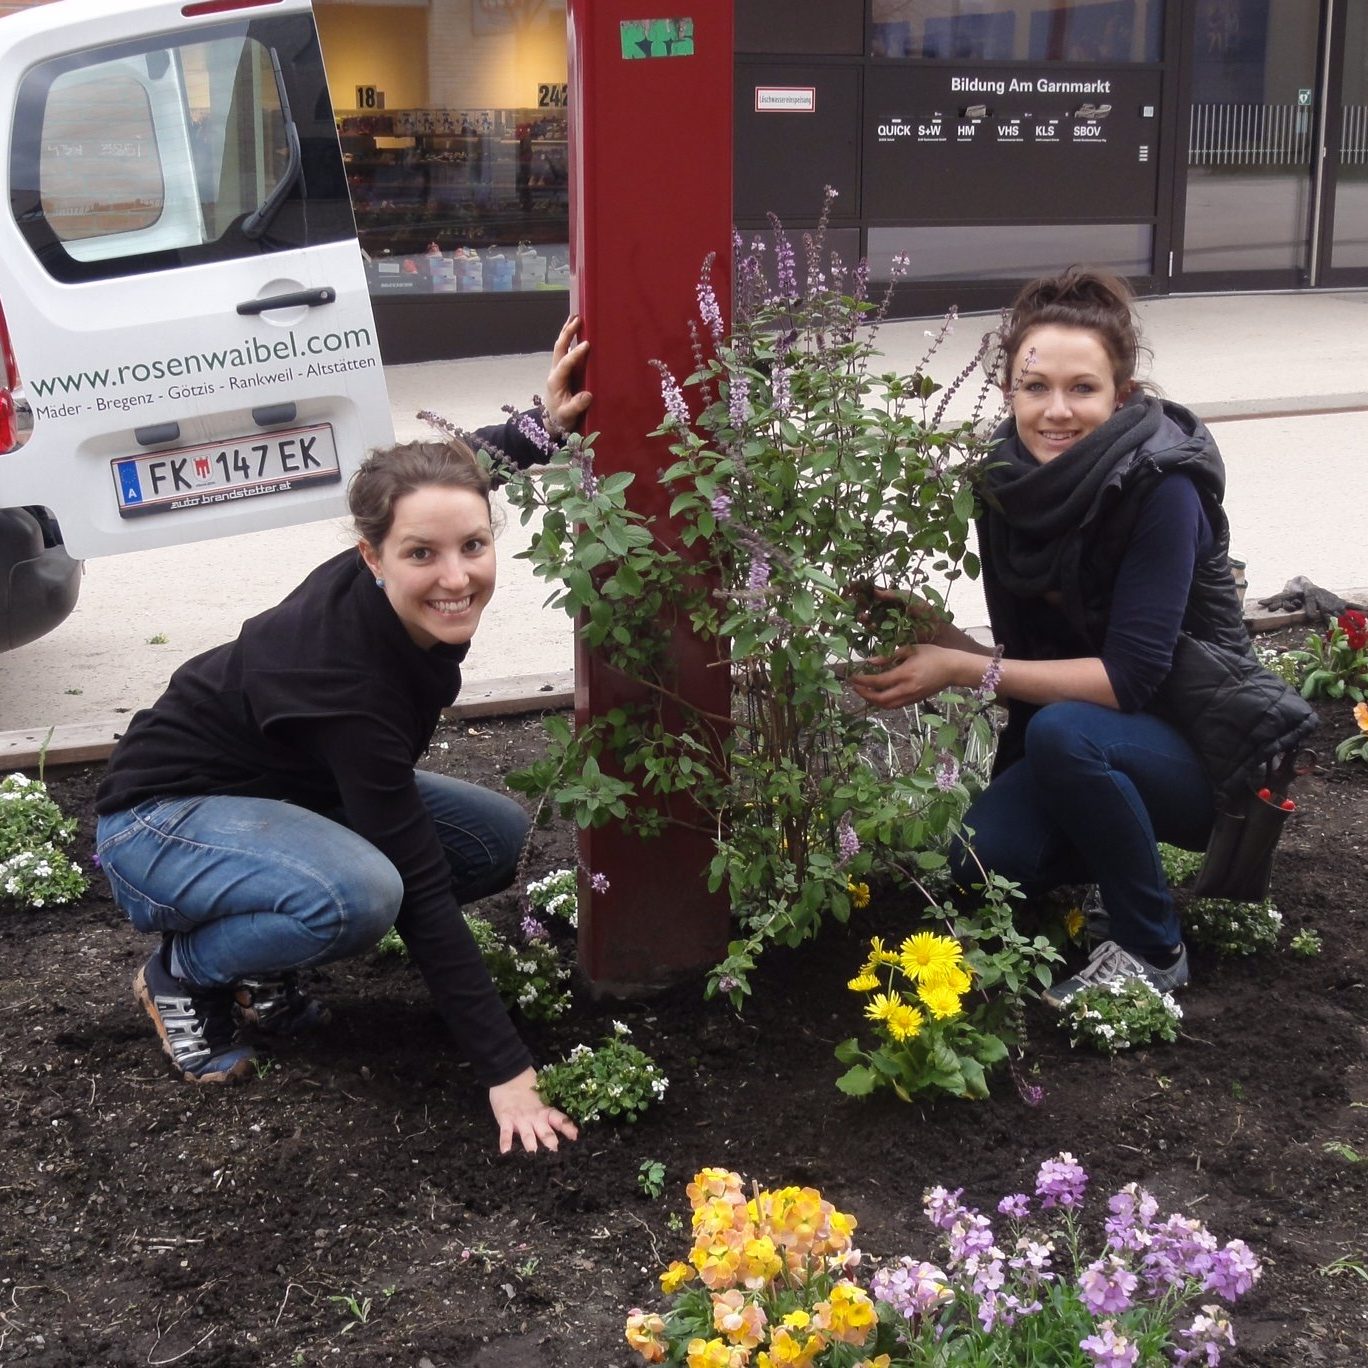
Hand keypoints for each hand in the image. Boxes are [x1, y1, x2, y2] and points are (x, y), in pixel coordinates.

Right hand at [489, 1066, 578, 1153]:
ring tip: (534, 1156)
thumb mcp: (541, 1097)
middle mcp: (535, 1117)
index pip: (561, 1121)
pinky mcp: (506, 1119)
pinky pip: (505, 1132)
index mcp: (546, 1111)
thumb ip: (547, 1110)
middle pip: (546, 1133)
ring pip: (528, 1136)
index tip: (576, 1137)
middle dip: (551, 1145)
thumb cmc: (526, 1086)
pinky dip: (505, 1142)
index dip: (569, 1129)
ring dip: (531, 1146)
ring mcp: (520, 1119)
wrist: (509, 1074)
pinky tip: (506, 1152)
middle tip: (557, 1156)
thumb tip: (562, 1122)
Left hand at [543, 315, 591, 436]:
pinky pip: (565, 351)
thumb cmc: (560, 418)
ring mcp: (558, 369)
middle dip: (568, 333)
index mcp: (556, 381)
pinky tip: (576, 330)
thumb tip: (587, 395)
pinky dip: (569, 339)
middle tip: (578, 319)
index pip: (565, 363)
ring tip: (575, 317)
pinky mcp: (563, 370)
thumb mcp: (568, 415)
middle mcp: (555, 371)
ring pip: (561, 346)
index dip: (575, 354)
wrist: (552, 421)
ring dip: (567, 331)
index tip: (587, 344)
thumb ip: (576, 406)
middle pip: (559, 348)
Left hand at [848, 643, 965, 709]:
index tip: (852, 677)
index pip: (877, 682)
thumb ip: (889, 656)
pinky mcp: (915, 701)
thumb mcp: (910, 649)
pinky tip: (878, 695)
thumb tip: (870, 661)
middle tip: (855, 687)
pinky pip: (895, 706)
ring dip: (872, 701)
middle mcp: (907, 689)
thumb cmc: (933, 655)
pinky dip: (883, 703)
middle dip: (864, 694)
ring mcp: (911, 697)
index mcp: (905, 674)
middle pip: (879, 699)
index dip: (862, 682)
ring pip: (887, 706)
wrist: (953, 669)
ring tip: (864, 692)